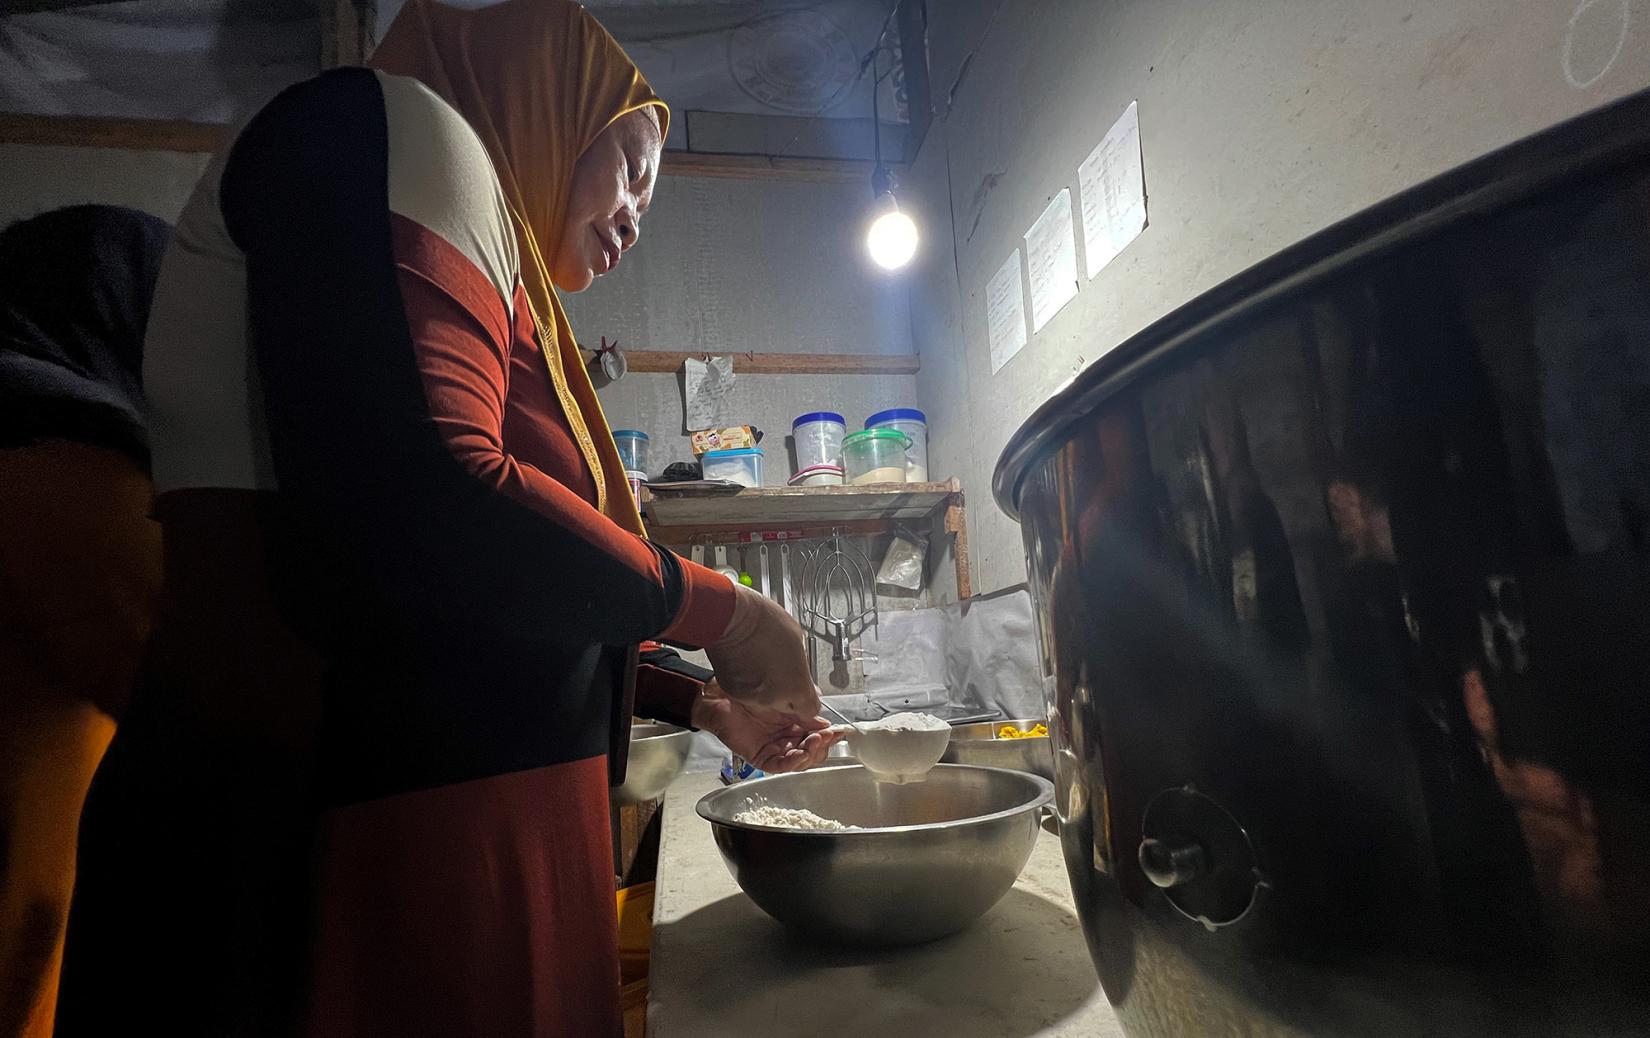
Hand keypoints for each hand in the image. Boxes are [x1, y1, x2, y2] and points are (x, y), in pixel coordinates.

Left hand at [692, 681, 841, 772]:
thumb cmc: (746, 690)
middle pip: (813, 751)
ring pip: (800, 761)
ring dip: (811, 754)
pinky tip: (799, 755)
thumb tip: (824, 721)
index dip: (830, 735)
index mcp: (796, 722)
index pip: (819, 734)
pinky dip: (792, 763)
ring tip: (814, 741)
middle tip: (826, 735)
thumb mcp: (786, 694)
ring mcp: (775, 748)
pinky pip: (779, 766)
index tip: (839, 731)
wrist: (718, 695)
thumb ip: (805, 708)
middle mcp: (787, 737)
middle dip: (823, 745)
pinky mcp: (760, 757)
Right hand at [703, 584, 819, 716]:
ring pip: (766, 701)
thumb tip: (802, 675)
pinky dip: (751, 683)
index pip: (809, 710)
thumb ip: (802, 668)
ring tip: (765, 662)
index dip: (808, 698)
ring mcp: (751, 698)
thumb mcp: (798, 641)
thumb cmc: (763, 622)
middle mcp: (773, 700)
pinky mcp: (733, 692)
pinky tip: (751, 663)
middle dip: (788, 692)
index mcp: (796, 688)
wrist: (730, 618)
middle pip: (787, 707)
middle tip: (785, 671)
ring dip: (768, 687)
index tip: (808, 691)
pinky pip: (748, 693)